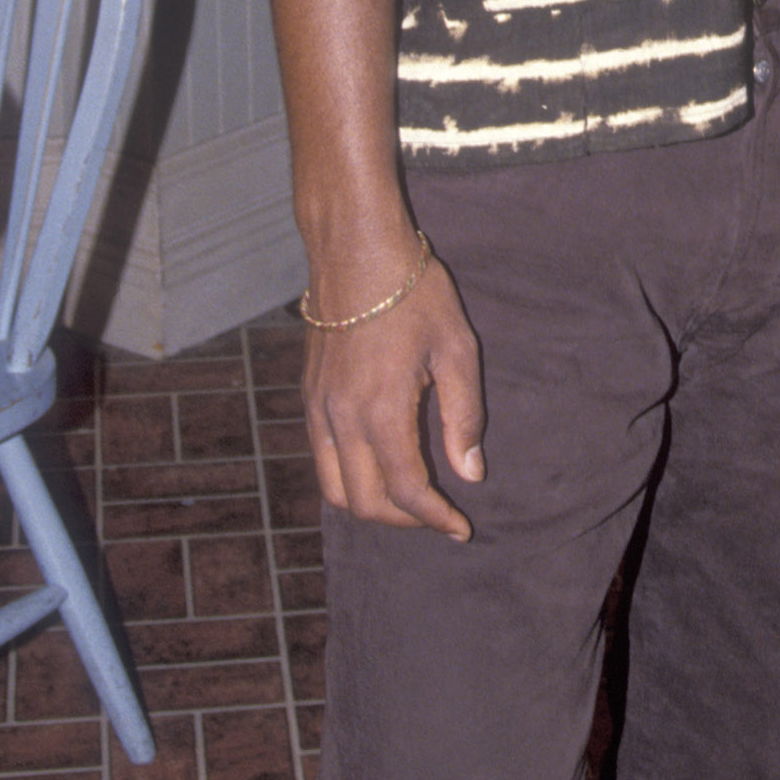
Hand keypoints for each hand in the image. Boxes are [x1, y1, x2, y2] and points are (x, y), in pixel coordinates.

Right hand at [299, 247, 485, 538]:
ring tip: (410, 500)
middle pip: (365, 502)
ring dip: (373, 505)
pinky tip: (379, 466)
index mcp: (381, 411)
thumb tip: (470, 472)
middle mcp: (341, 419)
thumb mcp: (457, 349)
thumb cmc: (414, 294)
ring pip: (335, 489)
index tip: (462, 528)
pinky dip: (349, 479)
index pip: (407, 490)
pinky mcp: (308, 397)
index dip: (436, 519)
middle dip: (405, 520)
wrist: (356, 251)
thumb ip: (463, 416)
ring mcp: (318, 409)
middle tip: (440, 515)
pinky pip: (322, 459)